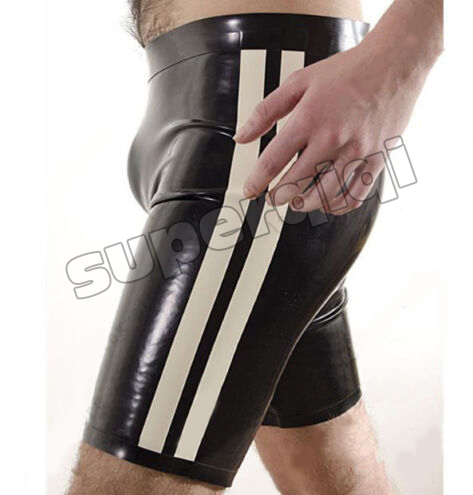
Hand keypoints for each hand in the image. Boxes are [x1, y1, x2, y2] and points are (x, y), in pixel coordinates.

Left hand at [235, 30, 435, 214]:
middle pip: (296, 183)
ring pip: (324, 196)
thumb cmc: (347, 71)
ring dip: (304, 205)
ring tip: (296, 202)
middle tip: (273, 198)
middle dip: (278, 197)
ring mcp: (357, 152)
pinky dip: (337, 207)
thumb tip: (241, 137)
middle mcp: (333, 139)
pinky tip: (327, 204)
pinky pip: (355, 196)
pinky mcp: (377, 160)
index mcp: (309, 119)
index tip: (249, 191)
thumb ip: (266, 111)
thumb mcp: (299, 82)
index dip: (256, 181)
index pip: (273, 161)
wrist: (395, 63)